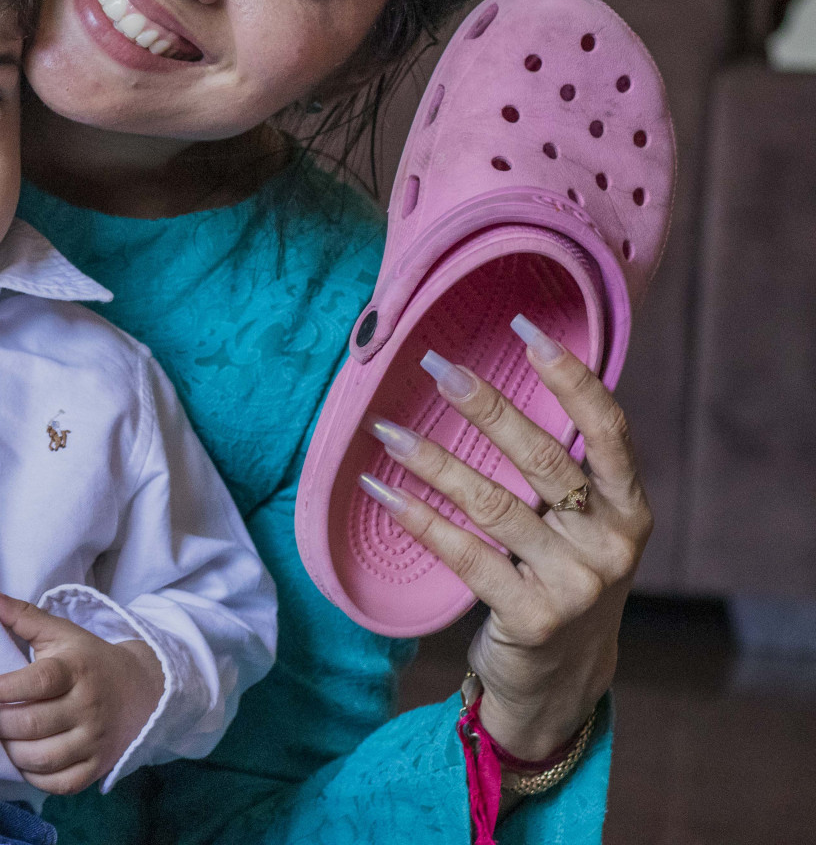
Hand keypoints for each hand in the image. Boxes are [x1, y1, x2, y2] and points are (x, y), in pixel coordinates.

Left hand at [0, 587, 164, 794]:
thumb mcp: (61, 633)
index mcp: (76, 670)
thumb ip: (23, 615)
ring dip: (11, 751)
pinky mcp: (97, 766)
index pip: (38, 682)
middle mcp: (88, 707)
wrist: (140, 689)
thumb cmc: (88, 659)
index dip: (5, 688)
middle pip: (33, 724)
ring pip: (42, 758)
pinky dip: (34, 777)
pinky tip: (22, 761)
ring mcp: (94, 740)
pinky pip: (60, 783)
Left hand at [362, 316, 649, 759]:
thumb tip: (494, 384)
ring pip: (493, 505)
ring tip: (384, 430)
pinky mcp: (534, 620)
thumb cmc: (559, 579)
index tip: (528, 330)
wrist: (560, 682)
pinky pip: (465, 555)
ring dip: (432, 461)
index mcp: (630, 511)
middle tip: (435, 366)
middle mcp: (612, 546)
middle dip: (486, 407)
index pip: (611, 430)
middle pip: (544, 460)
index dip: (573, 378)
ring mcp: (576, 586)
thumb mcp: (581, 528)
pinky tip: (380, 492)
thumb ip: (563, 474)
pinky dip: (418, 519)